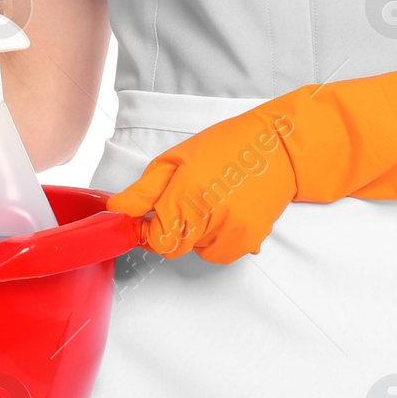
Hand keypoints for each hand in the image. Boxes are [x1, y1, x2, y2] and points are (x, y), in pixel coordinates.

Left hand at [106, 69, 396, 264]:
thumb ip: (144, 190)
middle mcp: (208, 219)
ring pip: (197, 250)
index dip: (145, 228)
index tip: (147, 215)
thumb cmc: (227, 145)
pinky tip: (227, 210)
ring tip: (211, 199)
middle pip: (173, 246)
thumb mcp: (177, 158)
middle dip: (172, 227)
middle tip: (185, 197)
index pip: (153, 237)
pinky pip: (220, 252)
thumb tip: (116, 209)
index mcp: (185, 195)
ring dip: (196, 233)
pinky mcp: (250, 240)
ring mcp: (231, 233)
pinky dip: (217, 238)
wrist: (280, 147)